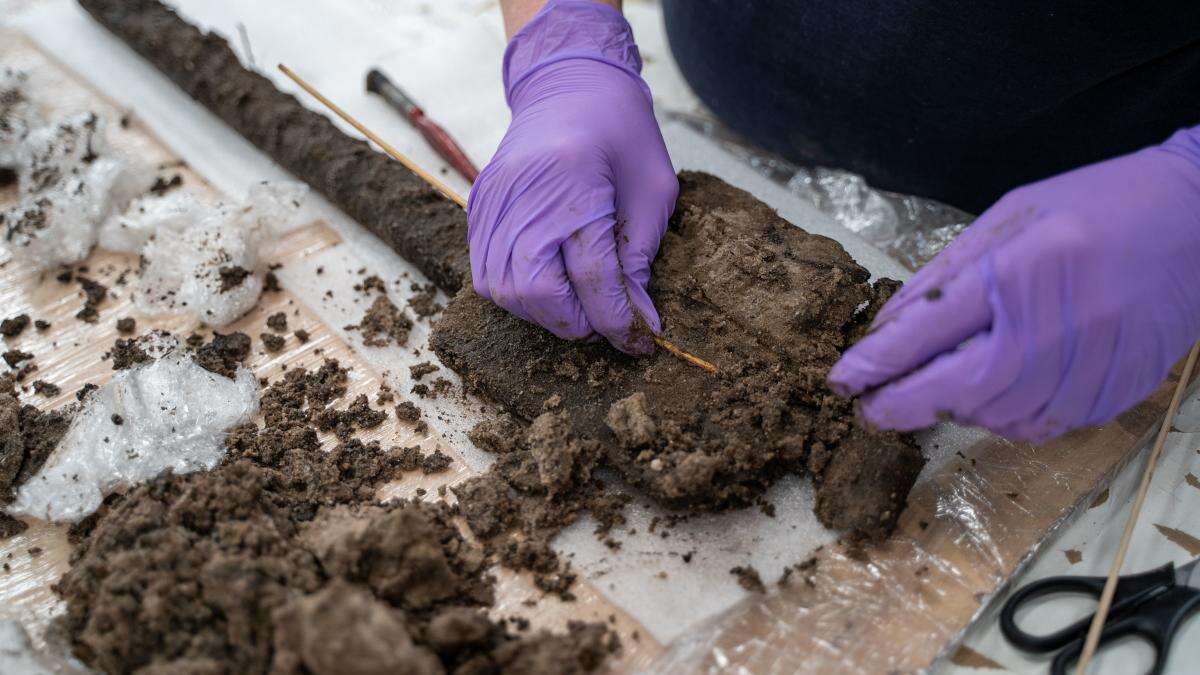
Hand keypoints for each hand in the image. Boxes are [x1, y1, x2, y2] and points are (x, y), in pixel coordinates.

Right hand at [468, 0, 677, 354]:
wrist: (568, 84)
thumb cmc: (620, 131)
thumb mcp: (652, 190)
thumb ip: (640, 255)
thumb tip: (634, 317)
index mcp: (574, 180)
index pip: (592, 275)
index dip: (618, 319)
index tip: (640, 341)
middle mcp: (523, 193)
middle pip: (539, 292)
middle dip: (577, 322)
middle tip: (607, 323)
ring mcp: (492, 201)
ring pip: (505, 291)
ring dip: (545, 314)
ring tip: (579, 308)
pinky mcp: (477, 207)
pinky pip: (485, 273)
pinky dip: (517, 294)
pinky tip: (549, 287)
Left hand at [829, 127, 1199, 441]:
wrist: (1198, 217)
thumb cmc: (1095, 206)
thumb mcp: (1009, 218)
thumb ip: (946, 275)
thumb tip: (886, 328)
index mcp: (1024, 268)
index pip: (930, 329)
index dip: (877, 362)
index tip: (842, 381)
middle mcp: (1059, 322)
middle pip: (960, 387)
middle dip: (903, 404)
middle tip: (869, 410)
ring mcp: (1094, 363)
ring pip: (999, 415)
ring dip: (955, 411)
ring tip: (937, 392)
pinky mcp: (1117, 390)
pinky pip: (1043, 424)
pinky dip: (1006, 417)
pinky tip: (996, 395)